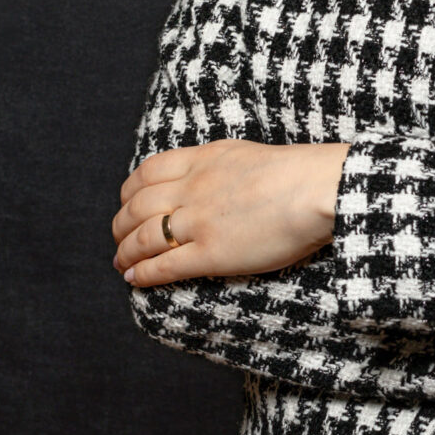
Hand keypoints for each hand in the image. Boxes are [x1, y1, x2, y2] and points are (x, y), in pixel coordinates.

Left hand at [111, 140, 349, 286]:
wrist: (316, 188)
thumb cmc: (295, 172)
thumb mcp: (244, 154)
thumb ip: (219, 165)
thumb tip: (208, 175)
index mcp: (201, 160)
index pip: (148, 173)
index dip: (129, 192)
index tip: (125, 203)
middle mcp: (192, 188)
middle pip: (138, 206)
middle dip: (121, 225)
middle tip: (117, 238)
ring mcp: (199, 221)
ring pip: (144, 237)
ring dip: (126, 252)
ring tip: (121, 263)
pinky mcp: (211, 253)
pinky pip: (165, 265)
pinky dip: (143, 273)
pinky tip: (134, 279)